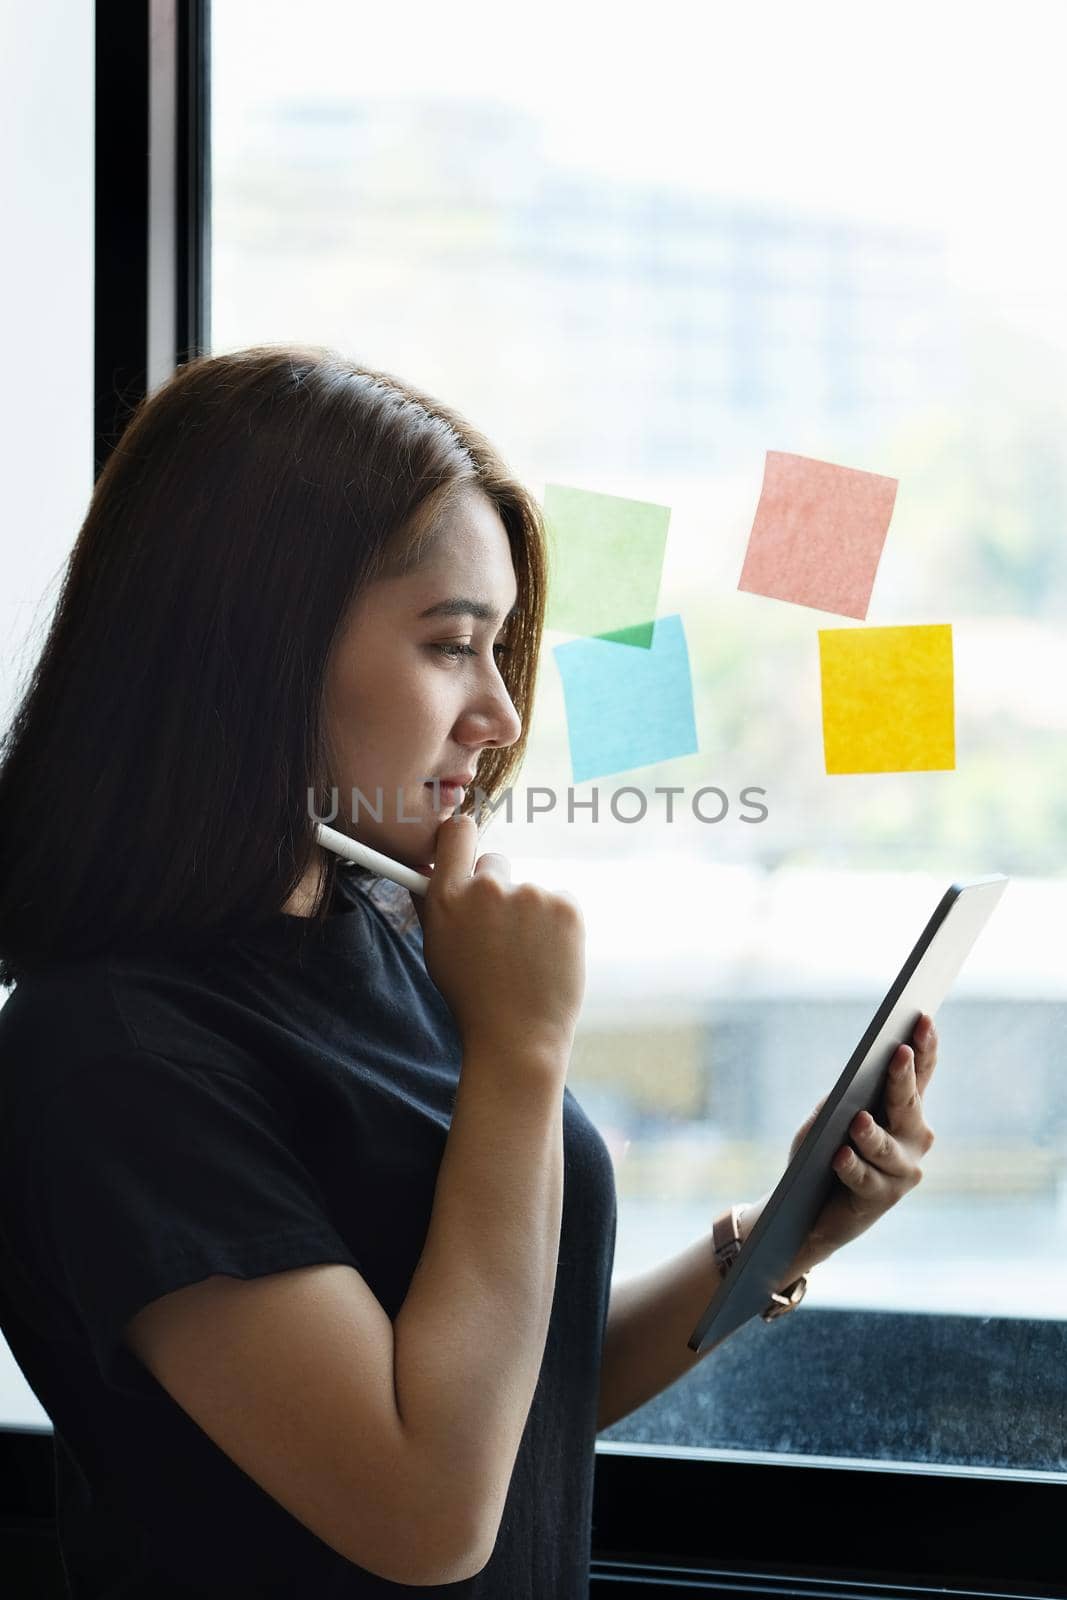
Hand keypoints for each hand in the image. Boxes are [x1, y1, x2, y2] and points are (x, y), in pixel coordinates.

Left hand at [780, 1013, 938, 1271]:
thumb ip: (840, 1103)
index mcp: (905, 1111)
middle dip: (903, 1078)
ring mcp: (903, 1170)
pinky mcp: (885, 1198)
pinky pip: (866, 1179)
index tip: (922, 1019)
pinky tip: (841, 1155)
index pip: (920, 1074)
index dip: (924, 1047)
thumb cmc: (821, 1152)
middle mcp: (913, 1138)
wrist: (807, 1209)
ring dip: (871, 1134)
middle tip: (899, 1053)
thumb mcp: (826, 1120)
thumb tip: (849, 1095)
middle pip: (908, 1104)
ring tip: (858, 1121)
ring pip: (887, 1147)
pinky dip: (852, 1166)